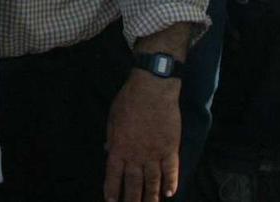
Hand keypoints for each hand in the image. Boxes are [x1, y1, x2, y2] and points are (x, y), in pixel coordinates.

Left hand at [103, 71, 180, 201]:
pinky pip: (171, 170)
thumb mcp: (112, 118)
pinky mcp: (170, 148)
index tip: (111, 201)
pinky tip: (170, 193)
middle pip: (133, 183)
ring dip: (151, 197)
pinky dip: (171, 183)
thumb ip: (111, 137)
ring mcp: (154, 153)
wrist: (152, 89)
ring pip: (153, 182)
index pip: (113, 175)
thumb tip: (107, 150)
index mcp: (119, 147)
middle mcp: (136, 155)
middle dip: (132, 199)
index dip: (112, 189)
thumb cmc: (128, 100)